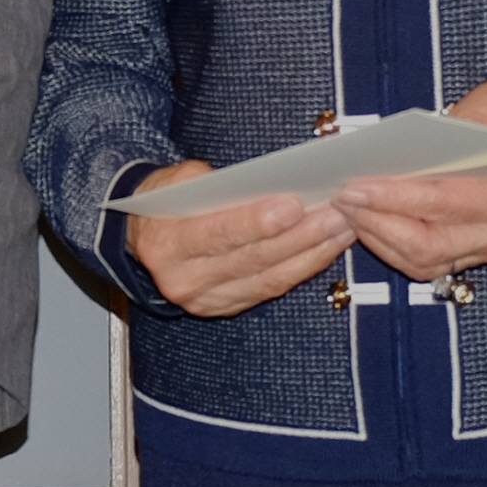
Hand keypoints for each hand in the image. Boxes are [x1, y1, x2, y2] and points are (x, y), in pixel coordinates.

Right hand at [125, 162, 352, 317]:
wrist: (143, 238)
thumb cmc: (166, 200)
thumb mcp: (178, 180)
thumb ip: (217, 184)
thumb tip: (269, 183)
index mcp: (167, 244)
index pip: (217, 234)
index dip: (256, 222)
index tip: (294, 206)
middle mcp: (184, 280)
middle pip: (252, 260)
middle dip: (300, 237)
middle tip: (337, 214)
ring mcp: (206, 299)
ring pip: (269, 279)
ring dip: (312, 253)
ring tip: (343, 227)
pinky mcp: (226, 306)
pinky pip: (272, 288)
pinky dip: (303, 267)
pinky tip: (327, 247)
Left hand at [337, 75, 486, 283]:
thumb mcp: (468, 118)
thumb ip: (428, 147)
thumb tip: (373, 163)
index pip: (439, 203)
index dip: (391, 198)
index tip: (354, 186)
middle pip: (426, 244)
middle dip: (376, 222)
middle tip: (342, 198)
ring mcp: (486, 249)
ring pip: (420, 261)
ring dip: (377, 236)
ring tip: (347, 210)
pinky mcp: (470, 258)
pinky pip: (423, 265)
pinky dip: (390, 246)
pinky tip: (366, 225)